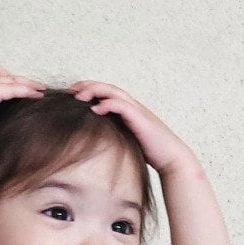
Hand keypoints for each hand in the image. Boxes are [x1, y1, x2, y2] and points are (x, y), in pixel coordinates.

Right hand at [0, 62, 44, 136]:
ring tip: (41, 88)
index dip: (3, 82)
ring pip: (9, 78)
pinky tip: (37, 94)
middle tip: (33, 86)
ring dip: (27, 82)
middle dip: (18, 78)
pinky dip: (25, 90)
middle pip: (1, 74)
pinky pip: (12, 88)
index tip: (14, 89)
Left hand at [68, 80, 195, 174]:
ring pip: (113, 92)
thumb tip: (98, 141)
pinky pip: (121, 106)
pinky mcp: (140, 119)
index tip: (74, 95)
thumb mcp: (129, 141)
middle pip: (107, 87)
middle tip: (71, 90)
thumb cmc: (152, 153)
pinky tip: (96, 110)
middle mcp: (133, 106)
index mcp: (129, 110)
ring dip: (95, 91)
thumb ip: (116, 135)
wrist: (172, 159)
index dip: (90, 90)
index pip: (107, 93)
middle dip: (88, 85)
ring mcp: (137, 111)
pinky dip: (108, 105)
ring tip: (79, 96)